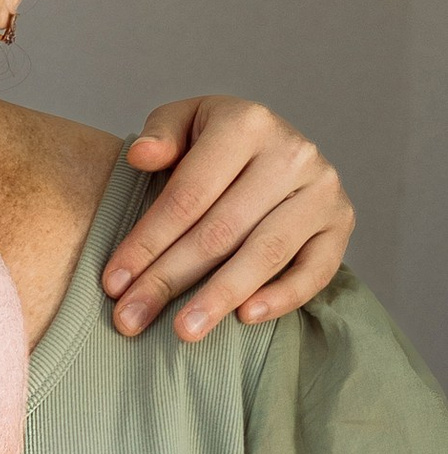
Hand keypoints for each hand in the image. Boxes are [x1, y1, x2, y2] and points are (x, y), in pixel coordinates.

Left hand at [107, 96, 352, 338]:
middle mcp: (292, 153)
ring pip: (265, 253)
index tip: (112, 283)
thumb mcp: (183, 122)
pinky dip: (282, 297)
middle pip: (220, 230)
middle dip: (168, 279)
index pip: (188, 195)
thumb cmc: (214, 144)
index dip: (147, 242)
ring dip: (220, 296)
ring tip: (183, 331)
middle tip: (130, 320)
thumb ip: (160, 134)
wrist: (273, 147)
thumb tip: (142, 156)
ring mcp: (322, 189)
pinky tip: (244, 319)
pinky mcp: (342, 222)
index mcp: (246, 123)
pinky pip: (316, 270)